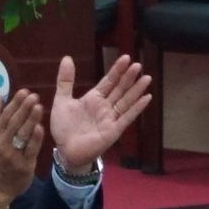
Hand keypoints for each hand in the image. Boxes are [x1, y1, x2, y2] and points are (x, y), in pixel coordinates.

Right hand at [0, 88, 45, 208]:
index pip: (4, 115)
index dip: (14, 103)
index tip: (24, 91)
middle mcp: (1, 142)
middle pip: (13, 123)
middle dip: (23, 108)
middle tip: (34, 96)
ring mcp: (12, 154)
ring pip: (22, 134)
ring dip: (30, 120)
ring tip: (39, 106)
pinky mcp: (24, 165)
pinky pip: (30, 149)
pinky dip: (35, 138)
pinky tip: (40, 127)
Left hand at [45, 56, 156, 175]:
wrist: (65, 150)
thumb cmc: (64, 127)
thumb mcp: (62, 100)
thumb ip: (65, 80)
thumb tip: (68, 58)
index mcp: (93, 98)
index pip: (108, 81)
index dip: (117, 70)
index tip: (126, 57)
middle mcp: (104, 107)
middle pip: (120, 89)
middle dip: (128, 77)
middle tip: (138, 64)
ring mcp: (111, 118)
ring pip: (126, 101)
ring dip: (136, 90)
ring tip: (146, 77)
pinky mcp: (114, 130)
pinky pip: (127, 117)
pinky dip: (137, 108)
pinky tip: (147, 98)